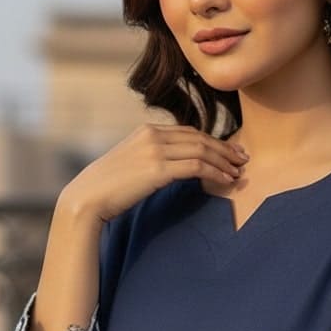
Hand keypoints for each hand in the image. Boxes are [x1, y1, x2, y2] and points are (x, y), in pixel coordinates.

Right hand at [57, 122, 249, 224]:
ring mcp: (154, 150)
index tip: (230, 151)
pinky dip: (215, 172)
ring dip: (224, 161)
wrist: (87, 199)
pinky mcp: (157, 169)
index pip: (189, 131)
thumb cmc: (108, 189)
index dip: (213, 141)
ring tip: (238, 172)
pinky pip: (196, 167)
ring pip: (202, 150)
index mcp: (147, 131)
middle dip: (225, 148)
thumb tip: (172, 167)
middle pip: (200, 138)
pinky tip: (225, 180)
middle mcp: (152, 135)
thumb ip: (151, 158)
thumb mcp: (131, 164)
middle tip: (243, 159)